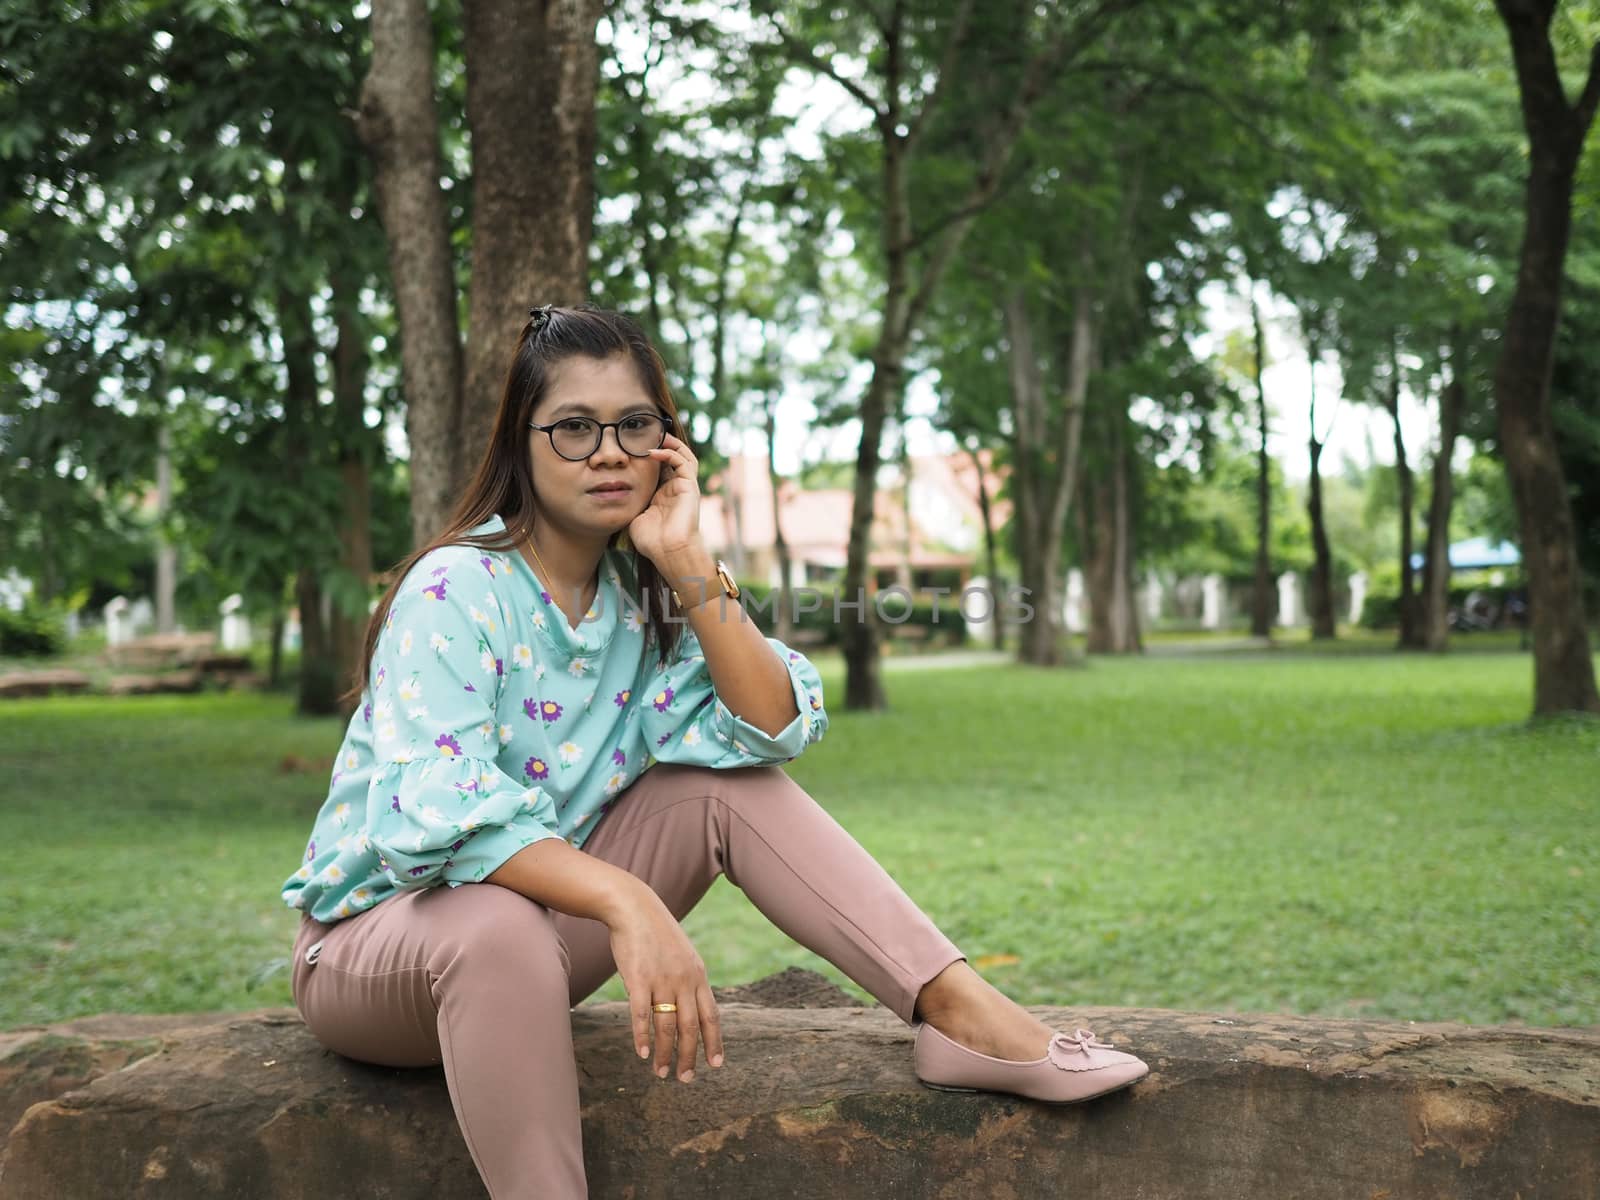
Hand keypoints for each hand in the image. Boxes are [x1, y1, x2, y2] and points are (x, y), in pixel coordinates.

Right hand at [607, 887, 724, 1081]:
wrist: (634, 908)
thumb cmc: (657, 935)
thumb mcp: (683, 956)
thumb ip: (689, 981)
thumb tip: (693, 1008)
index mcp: (697, 976)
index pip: (710, 1016)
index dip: (714, 1042)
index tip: (716, 1065)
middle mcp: (684, 980)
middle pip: (691, 1027)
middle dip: (690, 1057)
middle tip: (685, 1079)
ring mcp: (662, 980)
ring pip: (667, 1026)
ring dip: (665, 1053)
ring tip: (661, 1072)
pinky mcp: (638, 979)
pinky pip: (641, 1014)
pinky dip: (642, 1037)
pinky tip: (643, 1053)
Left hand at [627, 433, 701, 567]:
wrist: (668, 551)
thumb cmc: (652, 541)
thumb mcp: (635, 516)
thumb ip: (630, 502)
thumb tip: (615, 493)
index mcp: (663, 496)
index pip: (659, 469)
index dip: (649, 456)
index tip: (633, 446)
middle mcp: (675, 489)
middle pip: (673, 459)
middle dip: (662, 445)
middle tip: (646, 435)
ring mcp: (684, 487)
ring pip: (683, 456)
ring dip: (670, 444)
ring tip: (655, 435)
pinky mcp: (690, 486)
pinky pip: (682, 462)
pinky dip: (669, 453)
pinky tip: (653, 451)